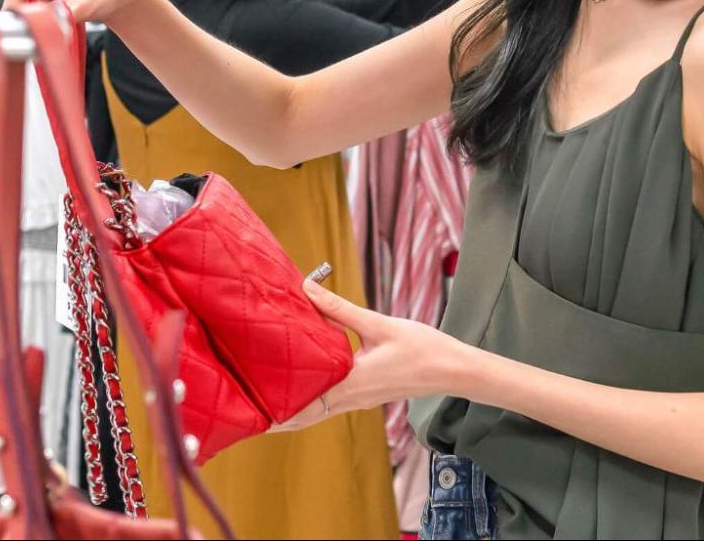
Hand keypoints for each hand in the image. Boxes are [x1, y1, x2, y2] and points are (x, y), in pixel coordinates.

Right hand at [2, 0, 149, 24]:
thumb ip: (60, 15)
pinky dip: (32, 5)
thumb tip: (41, 25)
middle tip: (34, 25)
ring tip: (48, 14)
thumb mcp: (84, 7)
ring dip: (28, 5)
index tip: (18, 23)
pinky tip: (48, 9)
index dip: (14, 3)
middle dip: (22, 6)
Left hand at [271, 279, 466, 431]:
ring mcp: (360, 400)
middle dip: (278, 414)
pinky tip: (303, 386)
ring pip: (319, 410)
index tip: (254, 407)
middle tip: (250, 408)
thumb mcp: (377, 324)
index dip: (278, 409)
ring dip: (294, 408)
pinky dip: (312, 400)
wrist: (453, 369)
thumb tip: (306, 288)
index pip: (305, 404)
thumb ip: (338, 309)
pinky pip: (332, 403)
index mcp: (351, 383)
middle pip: (306, 414)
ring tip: (266, 401)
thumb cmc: (421, 347)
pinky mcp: (367, 395)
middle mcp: (353, 398)